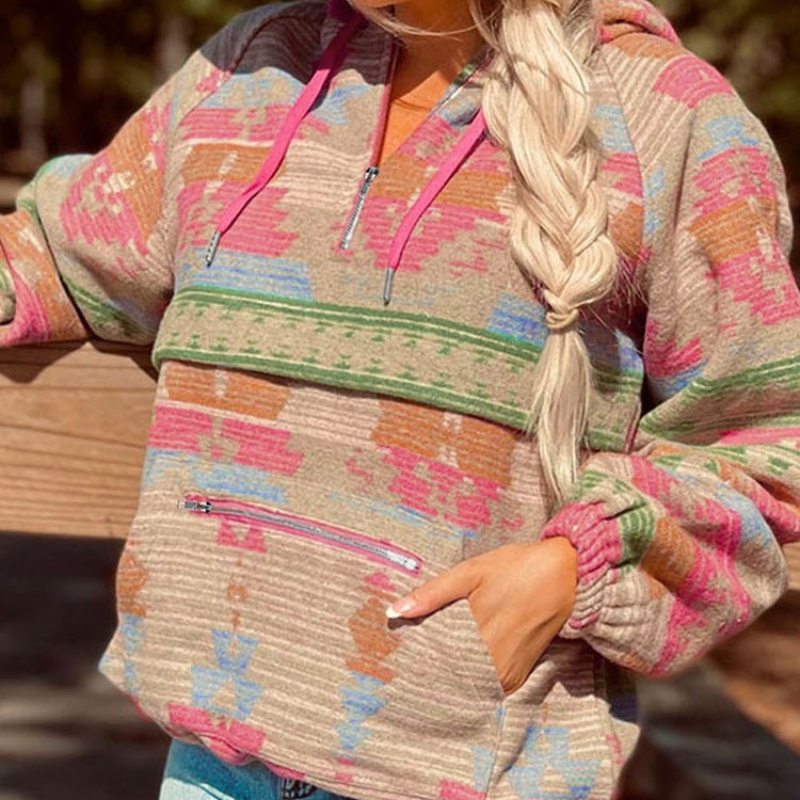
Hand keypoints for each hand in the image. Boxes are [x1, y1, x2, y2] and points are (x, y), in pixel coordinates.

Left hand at [386, 538, 577, 694]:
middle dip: (429, 668)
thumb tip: (395, 611)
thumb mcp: (471, 572)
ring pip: (467, 683)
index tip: (394, 657)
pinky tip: (458, 663)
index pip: (434, 661)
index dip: (413, 659)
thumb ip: (433, 594)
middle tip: (404, 662)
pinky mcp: (517, 677)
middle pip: (449, 675)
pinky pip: (486, 684)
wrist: (565, 575)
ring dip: (449, 674)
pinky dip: (471, 676)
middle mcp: (493, 663)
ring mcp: (507, 673)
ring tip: (427, 663)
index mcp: (477, 636)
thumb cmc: (515, 568)